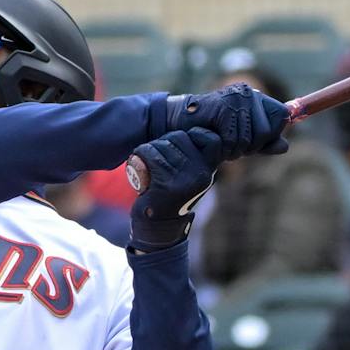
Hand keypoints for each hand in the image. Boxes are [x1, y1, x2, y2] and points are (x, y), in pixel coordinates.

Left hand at [127, 128, 223, 248]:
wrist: (158, 227)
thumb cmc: (171, 196)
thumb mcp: (190, 176)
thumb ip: (195, 157)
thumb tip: (192, 122)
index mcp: (209, 170)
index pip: (211, 139)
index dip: (193, 135)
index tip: (180, 146)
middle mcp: (201, 174)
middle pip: (179, 136)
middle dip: (164, 142)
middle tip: (158, 158)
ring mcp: (184, 179)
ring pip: (162, 144)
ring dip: (149, 149)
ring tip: (148, 164)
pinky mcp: (166, 184)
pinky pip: (150, 155)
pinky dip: (140, 155)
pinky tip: (138, 163)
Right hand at [159, 84, 290, 159]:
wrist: (181, 123)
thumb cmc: (212, 131)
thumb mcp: (242, 139)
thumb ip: (264, 143)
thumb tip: (285, 147)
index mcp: (257, 98)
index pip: (282, 115)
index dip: (271, 134)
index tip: (254, 140)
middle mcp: (249, 94)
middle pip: (267, 131)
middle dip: (250, 146)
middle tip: (232, 143)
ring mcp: (236, 99)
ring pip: (250, 138)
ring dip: (234, 149)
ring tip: (220, 141)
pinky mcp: (224, 108)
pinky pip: (232, 140)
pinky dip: (223, 147)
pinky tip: (213, 139)